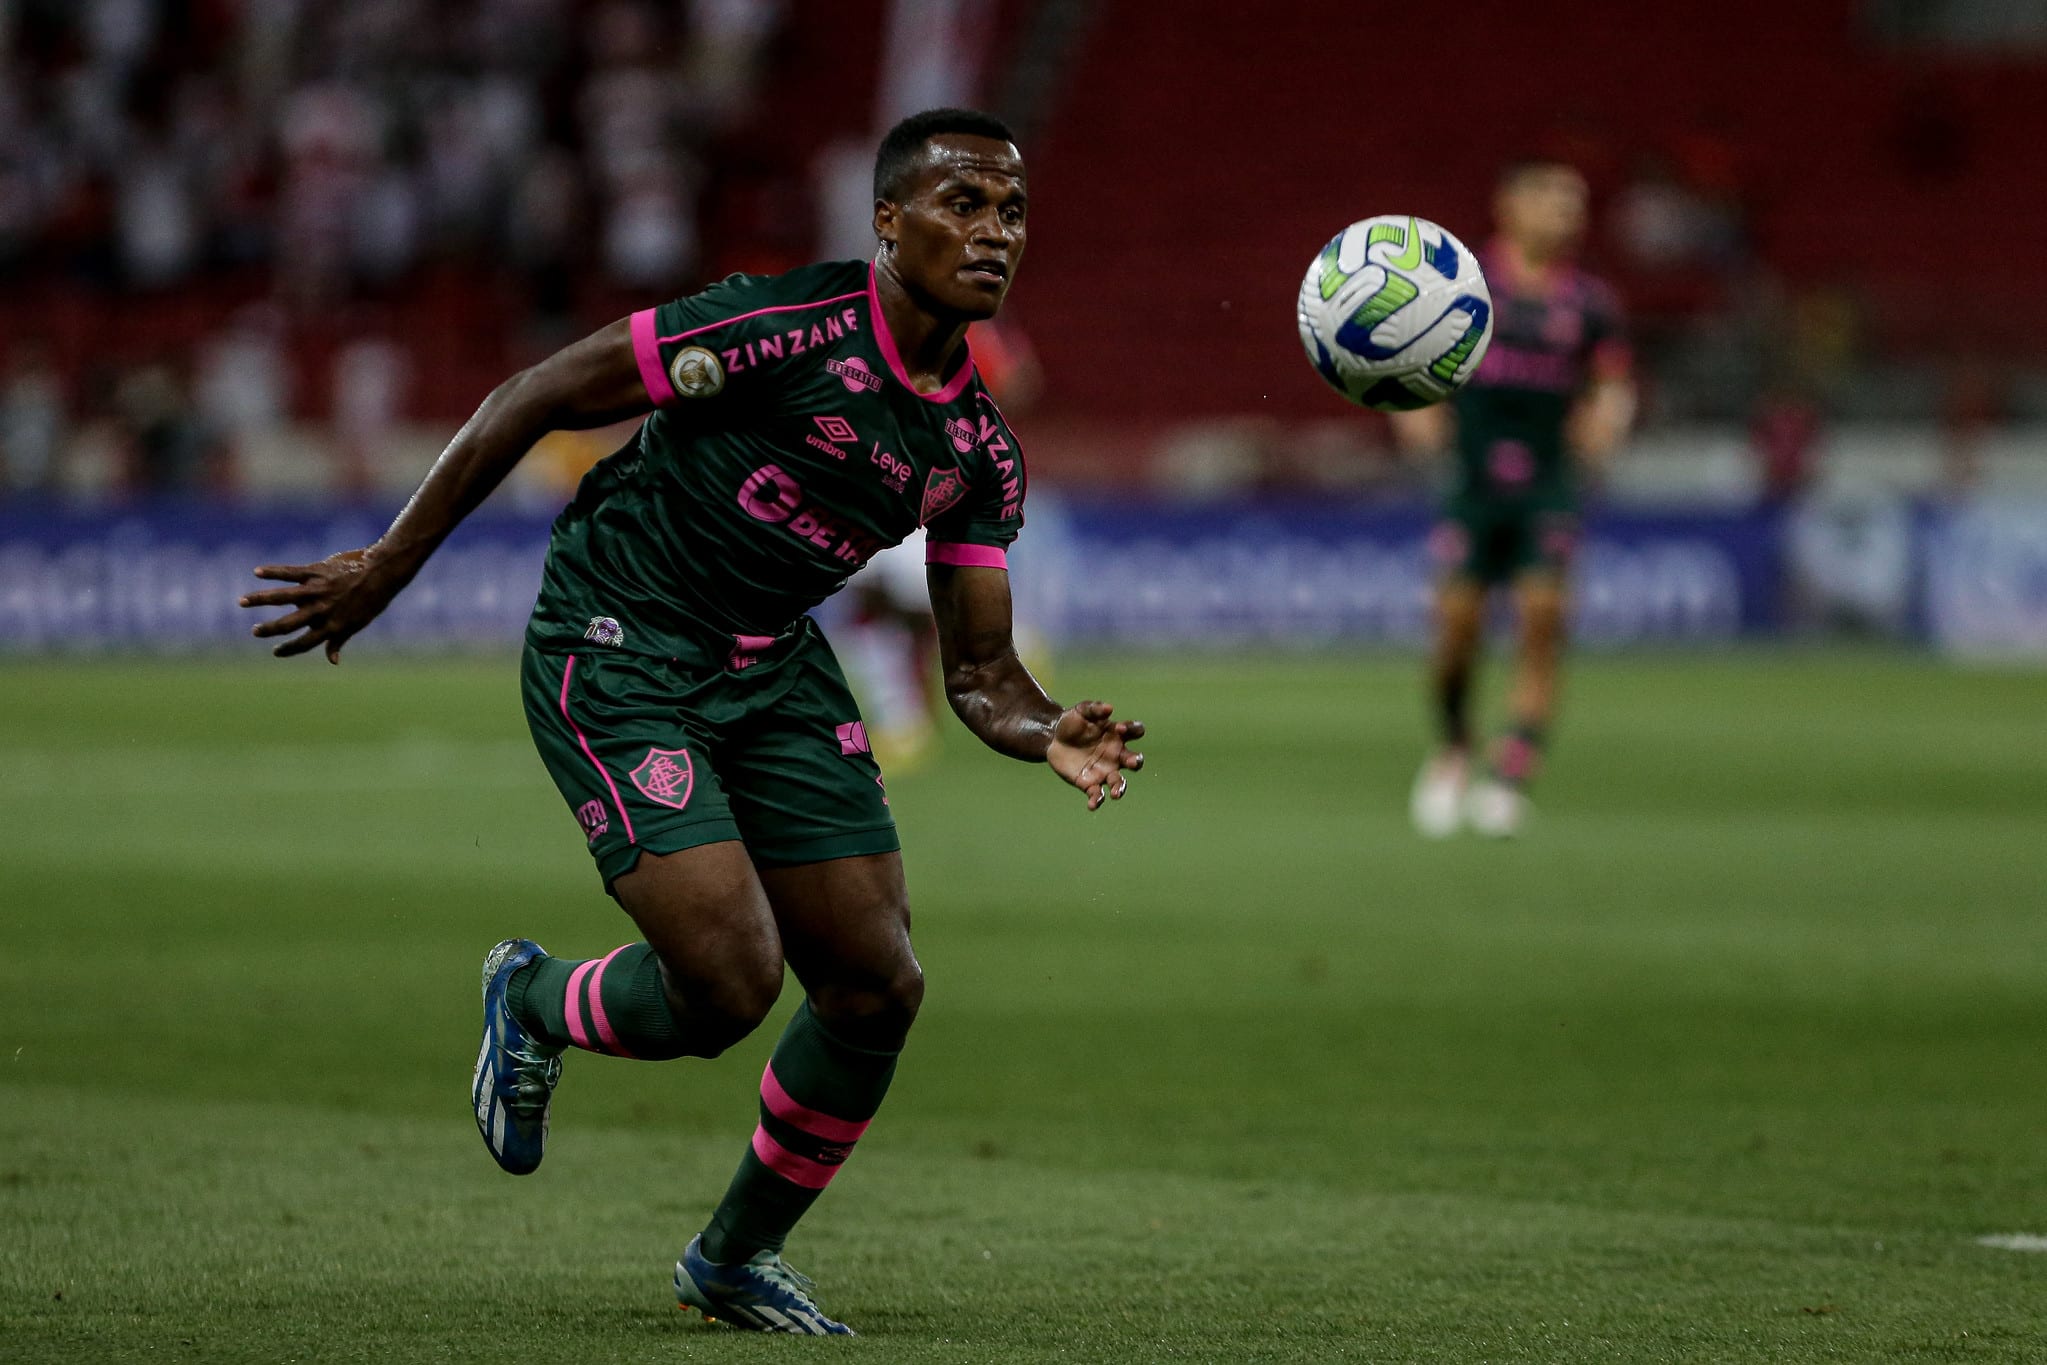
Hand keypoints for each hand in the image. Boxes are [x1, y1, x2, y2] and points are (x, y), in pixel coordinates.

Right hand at [238, 546, 404, 662]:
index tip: (276, 652)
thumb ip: (339, 640)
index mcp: (332, 625)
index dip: (289, 650)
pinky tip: (256, 572)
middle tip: (254, 631)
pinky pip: (290, 572)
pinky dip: (272, 572)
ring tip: (241, 602)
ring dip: (259, 599)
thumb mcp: (357, 623)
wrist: (382, 571)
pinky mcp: (316, 571)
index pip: (305, 643)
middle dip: (268, 629)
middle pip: (288, 624)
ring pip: (282, 597)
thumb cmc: (371, 599)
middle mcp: (321, 609)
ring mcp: (317, 590)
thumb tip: (332, 661)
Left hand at [1046, 701, 1145, 811]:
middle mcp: (1115, 755)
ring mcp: (1104, 770)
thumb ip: (1094, 708)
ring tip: (1114, 794)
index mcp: (1116, 735)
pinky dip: (1097, 800)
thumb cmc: (1071, 722)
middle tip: (1131, 762)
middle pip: (1134, 760)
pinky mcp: (1089, 783)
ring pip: (1119, 783)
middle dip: (1136, 762)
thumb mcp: (1081, 710)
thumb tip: (1110, 708)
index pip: (1135, 731)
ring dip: (1119, 789)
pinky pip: (1097, 794)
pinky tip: (1092, 804)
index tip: (1119, 728)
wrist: (1051, 738)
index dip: (1132, 730)